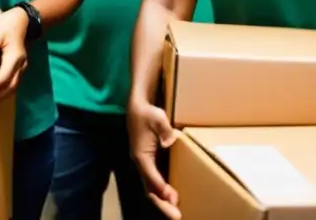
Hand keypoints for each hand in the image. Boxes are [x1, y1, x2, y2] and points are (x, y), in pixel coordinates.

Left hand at [0, 7, 29, 103]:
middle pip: (11, 86)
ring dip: (2, 94)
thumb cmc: (8, 25)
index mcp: (15, 57)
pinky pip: (14, 82)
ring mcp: (22, 67)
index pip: (4, 77)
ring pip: (14, 86)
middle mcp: (21, 65)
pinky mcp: (20, 67)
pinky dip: (5, 89)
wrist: (23, 21)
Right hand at [129, 101, 180, 218]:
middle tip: (177, 216)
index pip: (150, 176)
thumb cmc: (147, 113)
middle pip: (149, 189)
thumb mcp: (157, 117)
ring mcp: (144, 164)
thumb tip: (170, 141)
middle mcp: (141, 163)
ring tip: (176, 212)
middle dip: (162, 204)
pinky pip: (154, 182)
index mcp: (141, 155)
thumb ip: (164, 129)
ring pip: (151, 188)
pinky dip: (162, 192)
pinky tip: (173, 198)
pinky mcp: (149, 163)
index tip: (172, 197)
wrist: (138, 107)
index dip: (161, 188)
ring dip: (163, 201)